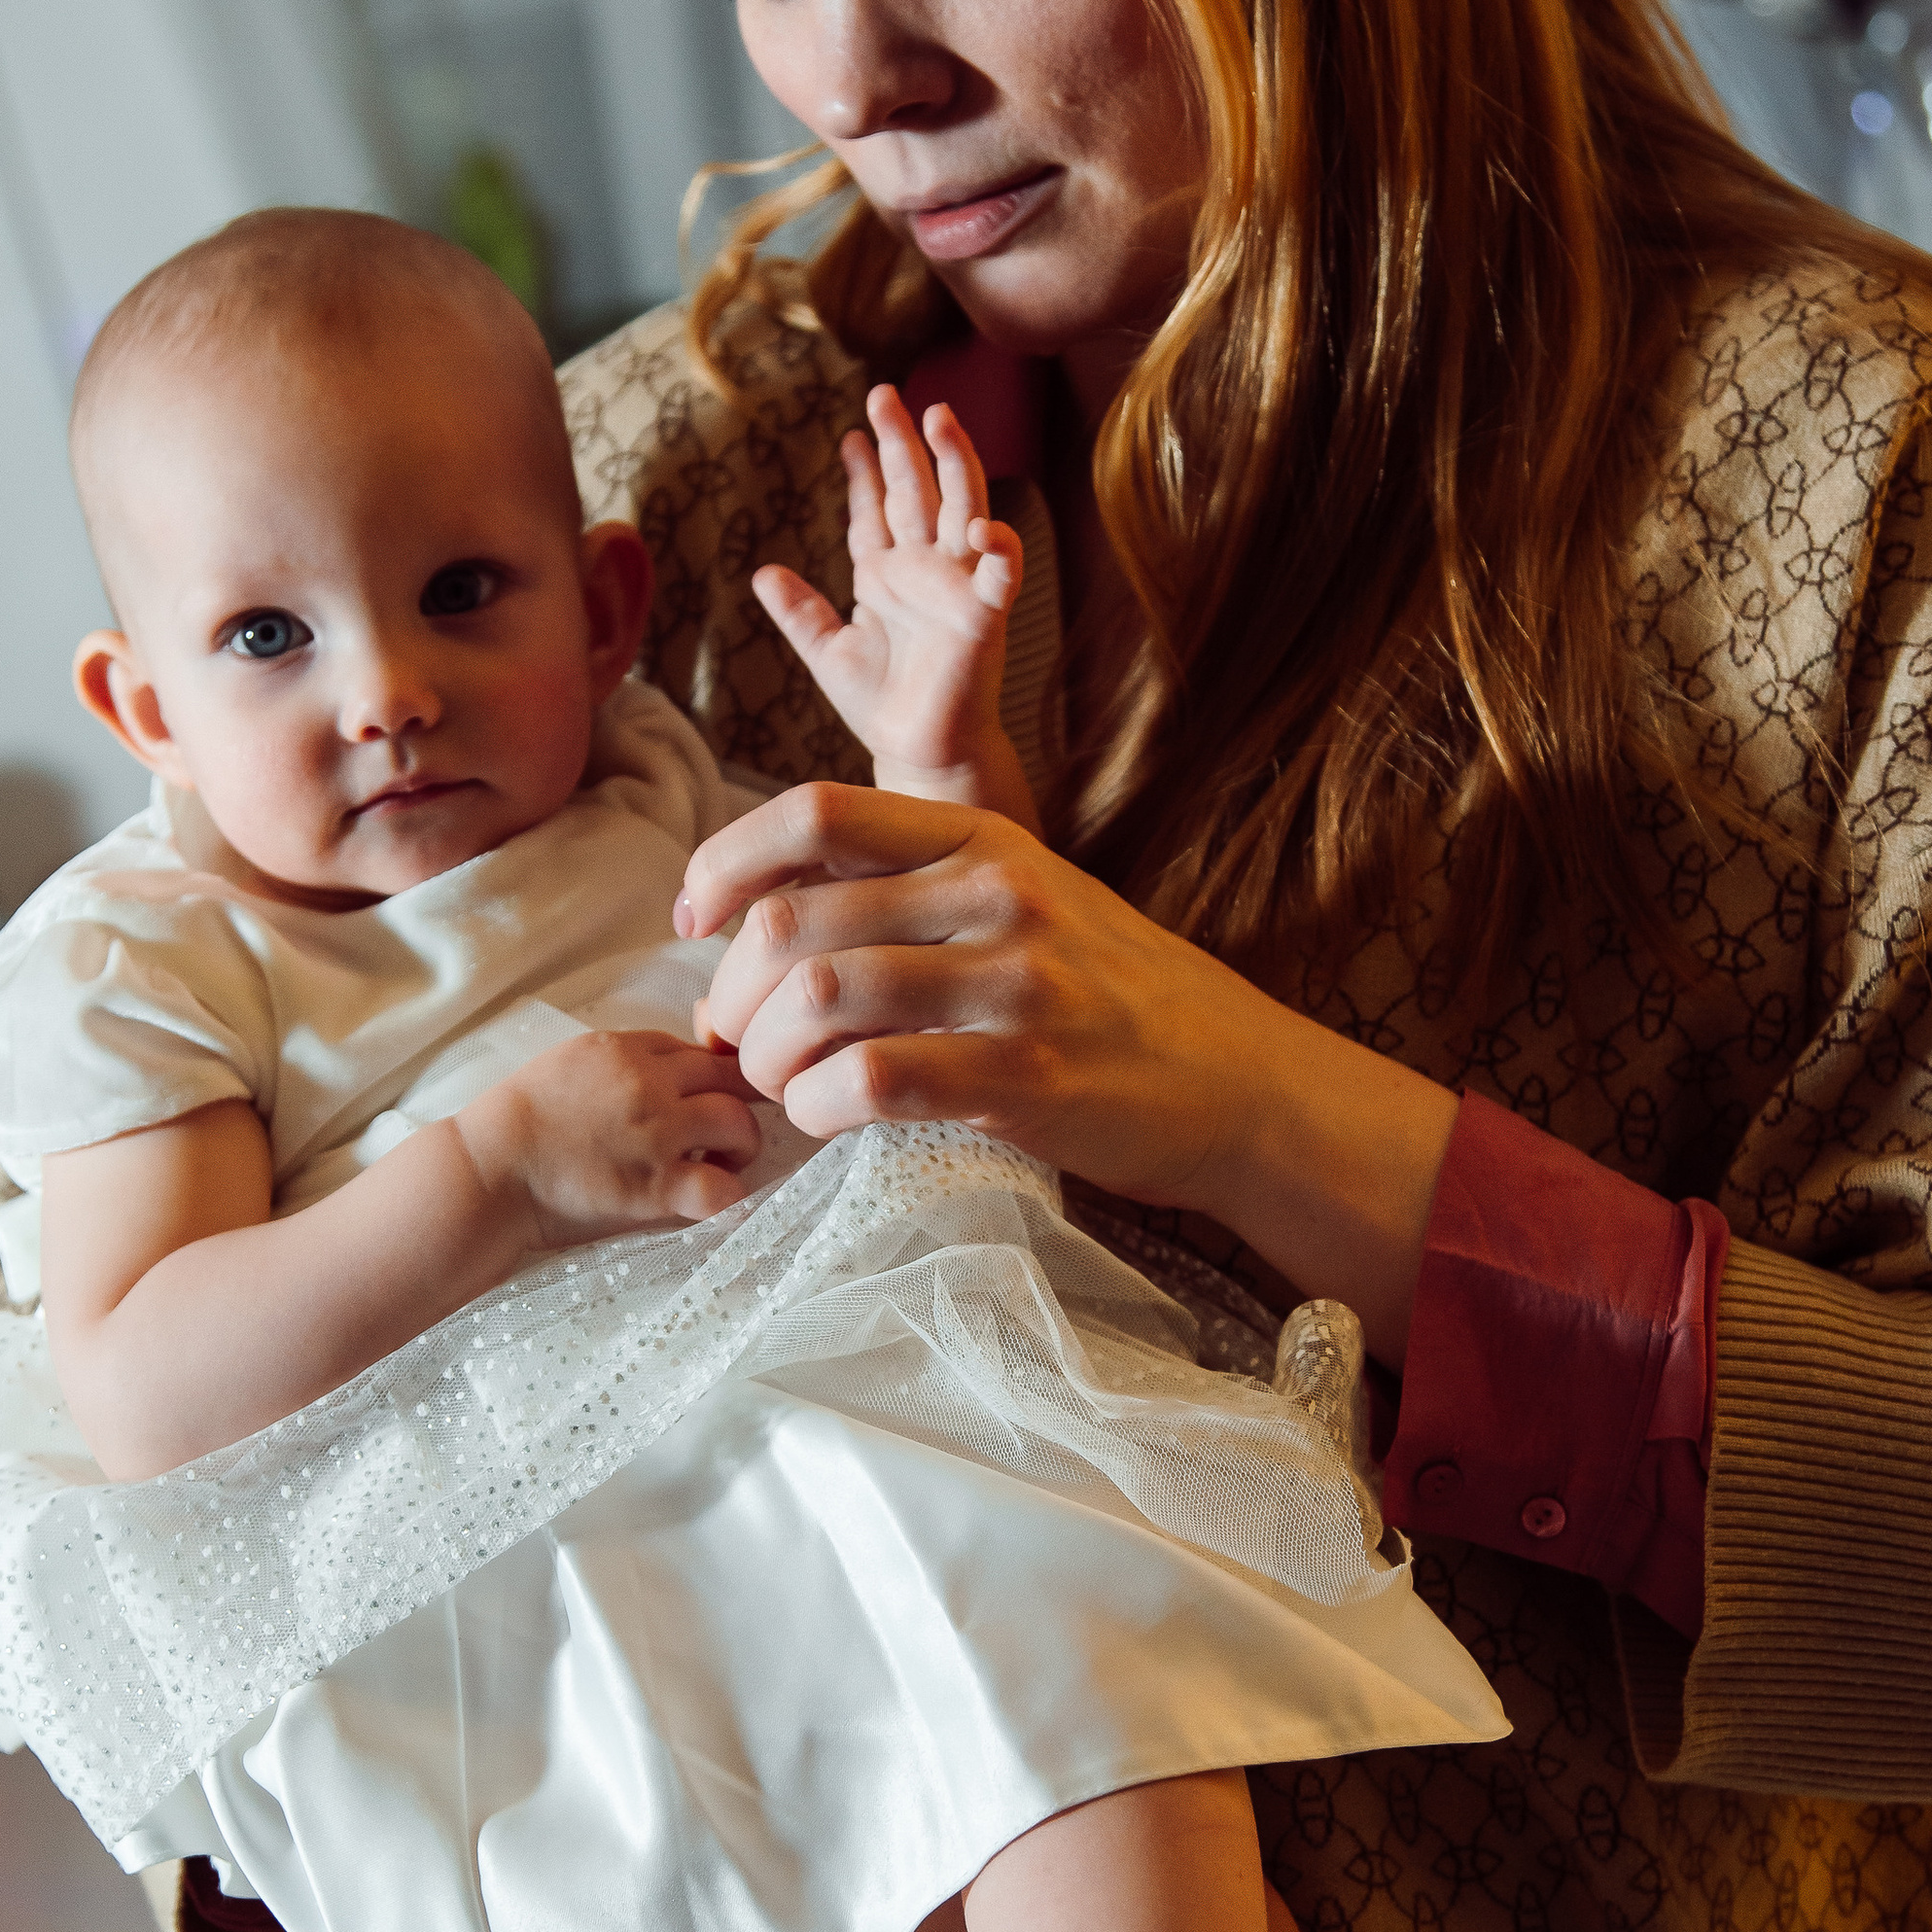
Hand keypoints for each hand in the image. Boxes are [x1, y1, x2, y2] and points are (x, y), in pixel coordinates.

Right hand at [455, 1031, 763, 1250]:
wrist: (486, 1172)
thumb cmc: (516, 1126)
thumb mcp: (566, 1065)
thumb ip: (618, 1064)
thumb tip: (660, 1073)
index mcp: (623, 1050)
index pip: (697, 1050)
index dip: (712, 1077)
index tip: (708, 1100)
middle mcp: (648, 1084)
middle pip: (732, 1078)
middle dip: (743, 1103)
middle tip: (731, 1130)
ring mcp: (657, 1135)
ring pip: (741, 1125)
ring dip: (742, 1146)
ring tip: (723, 1163)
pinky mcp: (655, 1187)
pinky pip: (723, 1188)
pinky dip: (728, 1194)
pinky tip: (708, 1198)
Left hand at [674, 789, 1457, 1362]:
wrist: (1238, 1081)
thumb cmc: (1110, 995)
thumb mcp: (1024, 899)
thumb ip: (912, 887)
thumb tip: (770, 914)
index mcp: (981, 836)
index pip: (812, 812)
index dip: (724, 863)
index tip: (693, 918)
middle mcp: (994, 893)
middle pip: (794, 920)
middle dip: (731, 993)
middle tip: (734, 1042)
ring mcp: (1013, 983)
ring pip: (821, 999)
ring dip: (768, 1057)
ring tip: (778, 1086)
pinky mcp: (1025, 1074)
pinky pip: (874, 1082)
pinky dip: (819, 1107)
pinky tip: (827, 1119)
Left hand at [752, 386, 1032, 816]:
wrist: (918, 757)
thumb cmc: (882, 707)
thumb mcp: (827, 653)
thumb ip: (800, 613)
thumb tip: (763, 572)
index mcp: (886, 575)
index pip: (875, 509)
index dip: (864, 471)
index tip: (851, 435)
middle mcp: (924, 571)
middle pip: (916, 490)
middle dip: (903, 443)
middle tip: (885, 396)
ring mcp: (957, 587)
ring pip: (960, 509)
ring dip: (953, 465)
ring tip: (939, 418)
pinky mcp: (983, 618)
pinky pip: (998, 576)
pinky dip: (998, 548)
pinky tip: (984, 523)